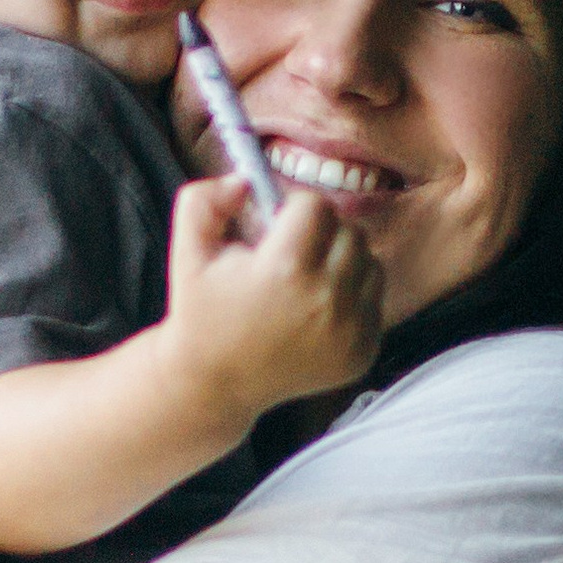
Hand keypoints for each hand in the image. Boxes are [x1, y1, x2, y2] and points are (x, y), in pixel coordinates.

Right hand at [159, 173, 384, 438]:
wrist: (216, 382)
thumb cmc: (202, 311)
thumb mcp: (187, 251)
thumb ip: (204, 200)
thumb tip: (245, 180)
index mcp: (285, 272)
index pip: (316, 205)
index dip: (291, 210)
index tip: (274, 230)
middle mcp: (326, 302)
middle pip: (349, 230)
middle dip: (320, 232)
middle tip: (289, 253)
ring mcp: (350, 331)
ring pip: (369, 261)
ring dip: (341, 260)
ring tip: (304, 279)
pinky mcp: (363, 351)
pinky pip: (375, 298)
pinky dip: (351, 294)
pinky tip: (317, 307)